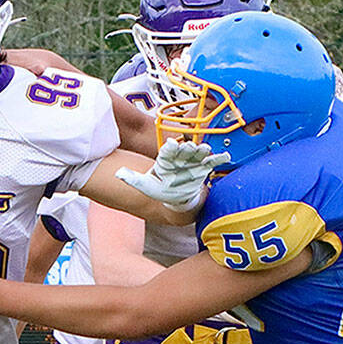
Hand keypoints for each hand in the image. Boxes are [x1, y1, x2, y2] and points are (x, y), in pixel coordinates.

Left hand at [114, 138, 228, 212]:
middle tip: (190, 146)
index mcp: (165, 159)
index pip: (167, 152)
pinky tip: (225, 156)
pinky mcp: (203, 167)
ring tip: (206, 150)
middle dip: (188, 147)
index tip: (172, 145)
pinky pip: (212, 162)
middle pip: (185, 150)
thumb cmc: (159, 190)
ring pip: (198, 153)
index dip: (170, 148)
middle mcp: (180, 157)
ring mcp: (192, 161)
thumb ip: (132, 179)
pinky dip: (219, 159)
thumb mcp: (144, 185)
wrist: (174, 198)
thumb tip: (117, 174)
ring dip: (203, 151)